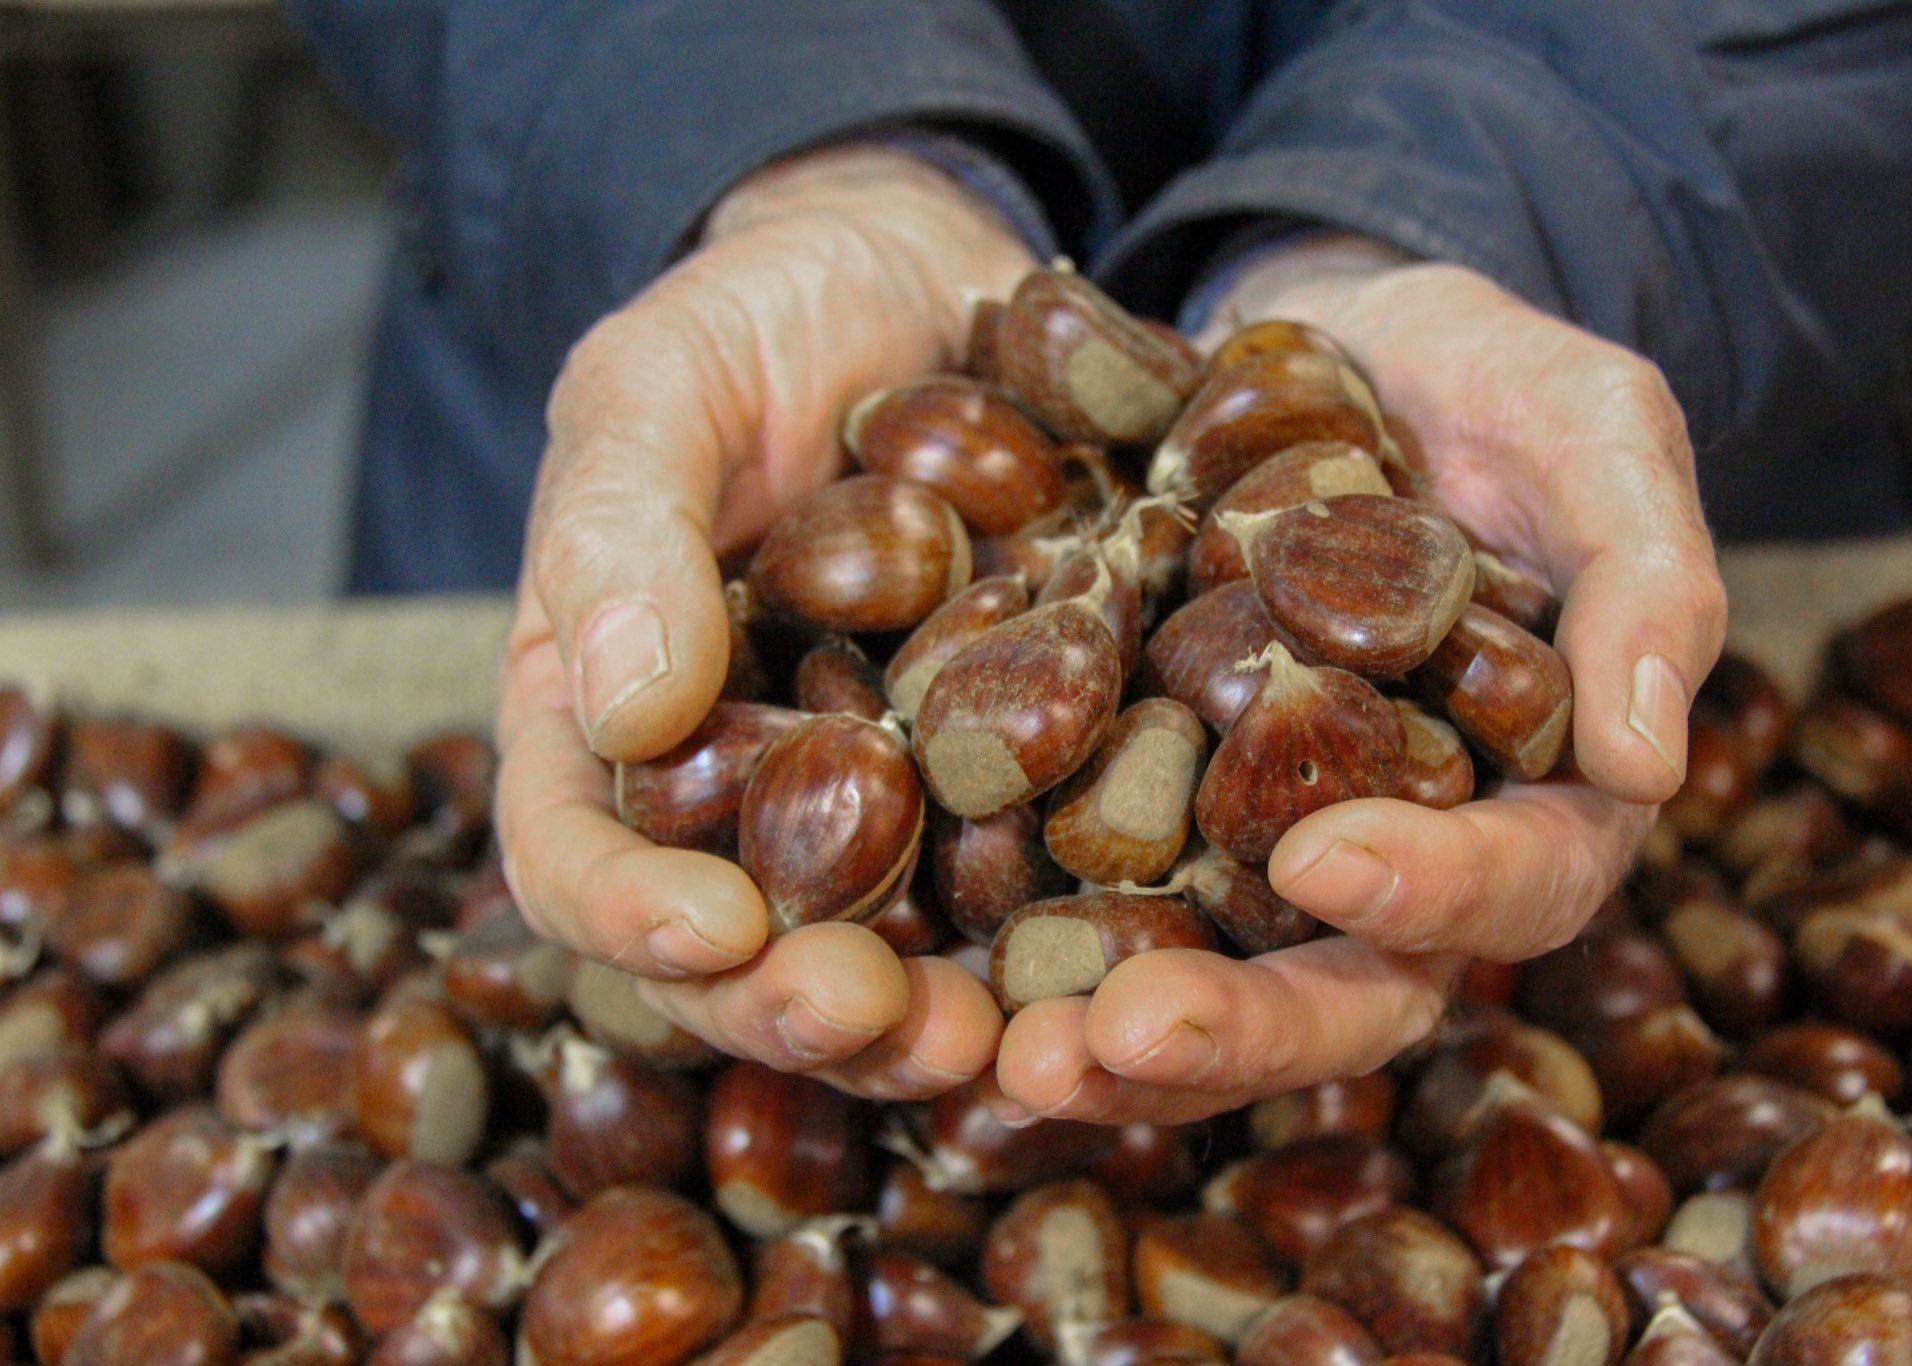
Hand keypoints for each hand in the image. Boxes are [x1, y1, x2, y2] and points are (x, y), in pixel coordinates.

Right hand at [495, 145, 1033, 1098]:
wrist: (923, 276)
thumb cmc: (758, 315)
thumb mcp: (659, 383)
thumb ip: (622, 527)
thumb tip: (620, 709)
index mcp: (611, 715)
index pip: (573, 851)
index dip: (625, 916)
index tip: (711, 930)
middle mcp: (739, 788)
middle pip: (736, 949)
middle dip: (793, 1003)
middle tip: (873, 1014)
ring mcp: (880, 794)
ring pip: (882, 948)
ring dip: (928, 1013)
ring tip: (999, 1038)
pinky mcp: (1006, 775)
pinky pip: (1025, 873)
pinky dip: (1056, 931)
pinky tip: (1116, 954)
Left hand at [996, 236, 1726, 1124]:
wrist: (1323, 346)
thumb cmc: (1484, 382)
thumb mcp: (1591, 430)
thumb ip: (1646, 573)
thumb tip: (1648, 757)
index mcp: (1534, 790)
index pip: (1518, 879)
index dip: (1437, 890)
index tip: (1327, 858)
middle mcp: (1399, 855)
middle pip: (1348, 991)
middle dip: (1244, 1030)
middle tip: (1122, 1036)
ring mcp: (1261, 849)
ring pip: (1213, 987)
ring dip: (1117, 1044)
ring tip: (1016, 1061)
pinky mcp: (1147, 813)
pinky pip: (1094, 906)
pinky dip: (1028, 954)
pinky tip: (941, 976)